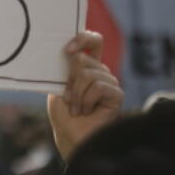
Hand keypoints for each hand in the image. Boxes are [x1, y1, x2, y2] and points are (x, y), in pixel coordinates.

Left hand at [47, 31, 123, 161]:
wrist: (71, 135)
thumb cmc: (63, 113)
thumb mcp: (58, 86)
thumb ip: (65, 69)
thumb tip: (74, 55)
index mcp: (86, 66)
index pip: (93, 41)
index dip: (83, 39)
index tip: (68, 50)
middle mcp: (100, 72)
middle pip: (84, 59)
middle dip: (70, 81)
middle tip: (69, 97)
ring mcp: (110, 82)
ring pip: (88, 74)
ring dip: (76, 94)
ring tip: (77, 108)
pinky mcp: (117, 94)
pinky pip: (98, 87)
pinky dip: (86, 100)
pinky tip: (86, 111)